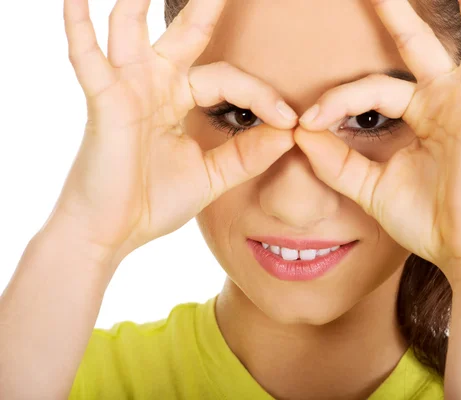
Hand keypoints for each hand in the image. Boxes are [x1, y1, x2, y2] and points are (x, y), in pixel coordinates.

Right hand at [47, 0, 296, 267]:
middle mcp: (154, 85)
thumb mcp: (212, 177)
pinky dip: (79, 26)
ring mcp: (127, 88)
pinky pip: (87, 57)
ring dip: (139, 1)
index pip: (230, 79)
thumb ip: (247, 155)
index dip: (262, 96)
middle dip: (206, 8)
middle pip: (187, 35)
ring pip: (133, 29)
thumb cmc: (153, 202)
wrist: (111, 233)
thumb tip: (289, 135)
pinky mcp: (103, 101)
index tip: (290, 121)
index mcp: (179, 100)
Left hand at [294, 0, 460, 285]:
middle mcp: (446, 103)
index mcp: (419, 114)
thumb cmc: (425, 221)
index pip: (372, 88)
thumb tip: (300, 133)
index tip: (306, 121)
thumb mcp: (371, 188)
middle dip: (400, 16)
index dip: (336, 100)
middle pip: (420, 47)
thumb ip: (336, 162)